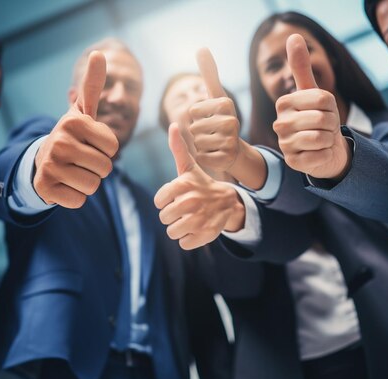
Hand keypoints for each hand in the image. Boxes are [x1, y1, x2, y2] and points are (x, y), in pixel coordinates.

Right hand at [33, 51, 117, 208]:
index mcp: (74, 122)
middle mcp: (59, 141)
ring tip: (73, 171)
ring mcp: (49, 165)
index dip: (106, 150)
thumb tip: (99, 53)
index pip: (113, 148)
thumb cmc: (71, 137)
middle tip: (81, 160)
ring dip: (88, 183)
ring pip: (93, 186)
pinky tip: (64, 185)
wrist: (41, 162)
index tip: (89, 144)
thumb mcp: (82, 112)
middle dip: (98, 168)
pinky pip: (79, 201)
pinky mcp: (45, 188)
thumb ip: (92, 85)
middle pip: (105, 168)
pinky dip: (75, 197)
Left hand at [154, 123, 244, 249]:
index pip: (159, 202)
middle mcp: (191, 202)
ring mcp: (199, 219)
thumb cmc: (201, 184)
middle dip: (172, 216)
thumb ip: (178, 148)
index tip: (176, 197)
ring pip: (172, 232)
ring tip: (190, 219)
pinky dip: (189, 239)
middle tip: (185, 209)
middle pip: (164, 218)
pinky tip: (197, 228)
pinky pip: (184, 243)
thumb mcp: (189, 168)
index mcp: (183, 185)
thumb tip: (173, 125)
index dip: (165, 201)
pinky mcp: (206, 235)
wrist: (228, 202)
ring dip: (179, 228)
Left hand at [190, 48, 266, 189]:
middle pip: (193, 127)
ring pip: (196, 142)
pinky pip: (201, 156)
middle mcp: (232, 121)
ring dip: (200, 144)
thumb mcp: (215, 96)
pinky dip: (203, 156)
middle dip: (198, 131)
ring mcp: (230, 141)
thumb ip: (209, 73)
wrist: (233, 149)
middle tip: (211, 133)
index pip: (192, 110)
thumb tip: (202, 47)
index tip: (209, 117)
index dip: (196, 116)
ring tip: (213, 143)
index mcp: (226, 104)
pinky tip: (214, 154)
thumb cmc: (219, 119)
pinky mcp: (225, 158)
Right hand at [273, 34, 350, 179]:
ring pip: (321, 138)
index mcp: (284, 103)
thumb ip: (301, 67)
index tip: (325, 110)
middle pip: (322, 119)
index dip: (332, 105)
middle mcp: (280, 124)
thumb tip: (293, 35)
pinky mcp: (293, 163)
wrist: (323, 147)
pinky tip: (318, 153)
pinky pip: (320, 156)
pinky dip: (326, 154)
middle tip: (325, 127)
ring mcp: (285, 145)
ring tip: (322, 139)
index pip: (323, 99)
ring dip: (329, 139)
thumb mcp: (312, 92)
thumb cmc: (317, 117)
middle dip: (332, 124)